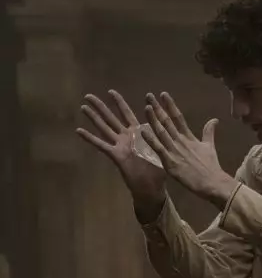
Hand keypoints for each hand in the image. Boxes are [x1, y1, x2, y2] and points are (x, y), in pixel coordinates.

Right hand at [76, 90, 167, 216]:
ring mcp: (119, 145)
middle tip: (89, 95)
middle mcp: (126, 137)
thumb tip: (166, 122)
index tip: (111, 91)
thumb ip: (159, 135)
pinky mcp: (116, 155)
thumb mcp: (161, 148)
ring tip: (83, 106)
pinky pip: (101, 145)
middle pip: (111, 118)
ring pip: (104, 128)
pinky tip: (79, 130)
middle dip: (101, 106)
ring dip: (94, 118)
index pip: (127, 114)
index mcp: (138, 133)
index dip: (119, 103)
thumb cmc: (158, 169)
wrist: (152, 187)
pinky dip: (90, 138)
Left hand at [143, 92, 236, 207]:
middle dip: (158, 108)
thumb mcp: (210, 146)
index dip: (170, 105)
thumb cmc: (211, 167)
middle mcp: (181, 141)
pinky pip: (158, 149)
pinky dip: (151, 139)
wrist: (212, 182)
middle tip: (149, 96)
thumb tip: (214, 119)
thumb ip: (209, 132)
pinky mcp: (170, 162)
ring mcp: (175, 151)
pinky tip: (142, 131)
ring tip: (146, 107)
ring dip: (153, 119)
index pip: (178, 117)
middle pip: (167, 122)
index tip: (163, 94)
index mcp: (189, 137)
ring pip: (162, 132)